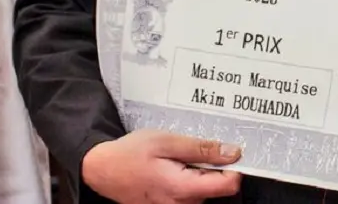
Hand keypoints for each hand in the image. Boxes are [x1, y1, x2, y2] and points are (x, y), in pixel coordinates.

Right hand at [82, 129, 242, 203]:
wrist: (102, 169)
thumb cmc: (131, 153)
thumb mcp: (168, 142)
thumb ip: (202, 149)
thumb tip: (232, 153)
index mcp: (182, 188)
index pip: (228, 186)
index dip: (235, 167)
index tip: (231, 151)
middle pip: (217, 189)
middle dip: (215, 168)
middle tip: (198, 149)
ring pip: (204, 193)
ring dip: (200, 174)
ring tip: (181, 157)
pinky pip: (190, 196)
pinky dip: (189, 180)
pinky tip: (175, 166)